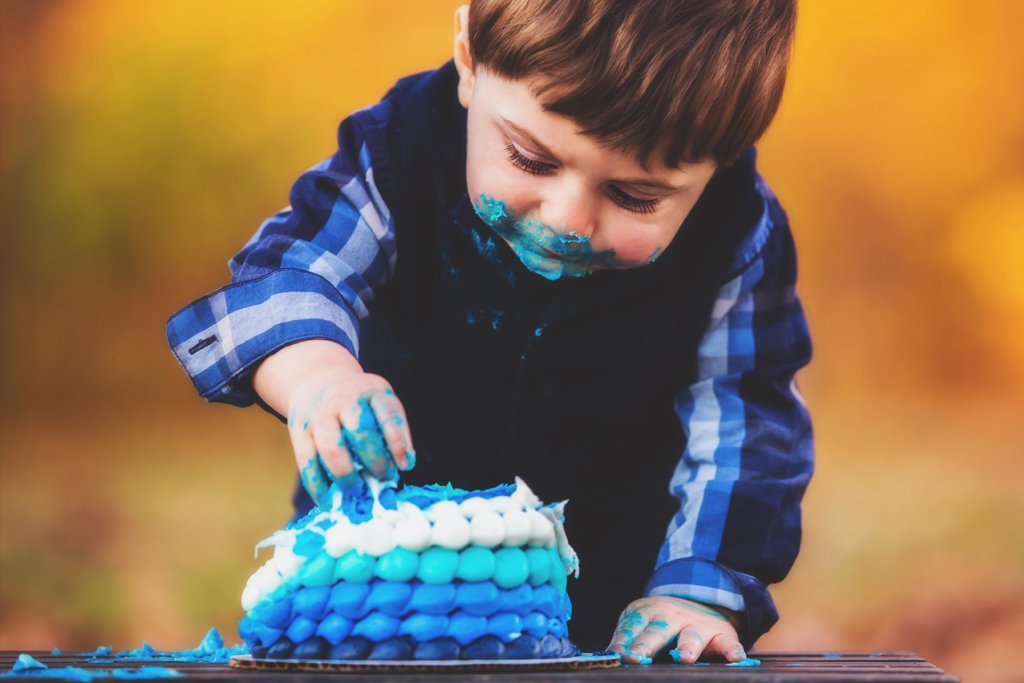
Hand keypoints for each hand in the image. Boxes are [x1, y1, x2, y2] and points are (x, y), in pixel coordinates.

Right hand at [253, 340, 414, 507]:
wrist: (317, 381)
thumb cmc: (359, 401)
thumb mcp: (380, 401)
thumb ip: (394, 429)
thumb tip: (405, 466)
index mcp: (370, 391)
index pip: (387, 414)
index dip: (397, 442)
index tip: (404, 466)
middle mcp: (343, 400)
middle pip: (360, 432)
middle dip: (375, 461)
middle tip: (383, 479)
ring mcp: (319, 416)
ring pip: (331, 449)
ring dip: (347, 476)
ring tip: (358, 491)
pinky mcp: (299, 433)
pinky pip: (307, 464)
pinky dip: (318, 488)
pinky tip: (329, 503)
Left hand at [607, 596, 744, 664]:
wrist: (701, 602)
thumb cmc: (663, 622)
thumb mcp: (643, 622)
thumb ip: (628, 638)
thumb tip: (609, 656)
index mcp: (649, 611)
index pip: (633, 626)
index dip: (623, 641)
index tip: (615, 655)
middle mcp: (673, 616)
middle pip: (658, 631)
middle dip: (646, 646)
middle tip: (635, 658)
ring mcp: (698, 625)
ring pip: (692, 637)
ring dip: (687, 647)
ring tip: (684, 658)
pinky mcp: (722, 635)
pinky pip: (728, 644)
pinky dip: (732, 651)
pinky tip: (734, 658)